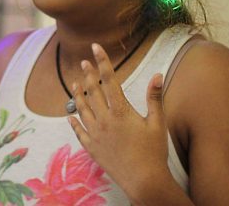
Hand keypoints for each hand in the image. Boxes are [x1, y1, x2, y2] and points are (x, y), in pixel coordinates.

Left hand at [68, 43, 173, 199]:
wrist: (143, 181)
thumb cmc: (153, 152)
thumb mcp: (158, 123)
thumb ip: (154, 97)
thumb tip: (157, 75)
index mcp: (120, 111)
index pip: (109, 80)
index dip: (102, 62)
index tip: (95, 48)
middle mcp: (104, 120)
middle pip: (93, 92)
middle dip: (88, 75)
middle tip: (83, 63)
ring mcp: (96, 134)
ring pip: (82, 109)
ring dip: (78, 94)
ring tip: (74, 83)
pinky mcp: (92, 148)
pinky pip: (78, 131)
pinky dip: (74, 121)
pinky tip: (70, 115)